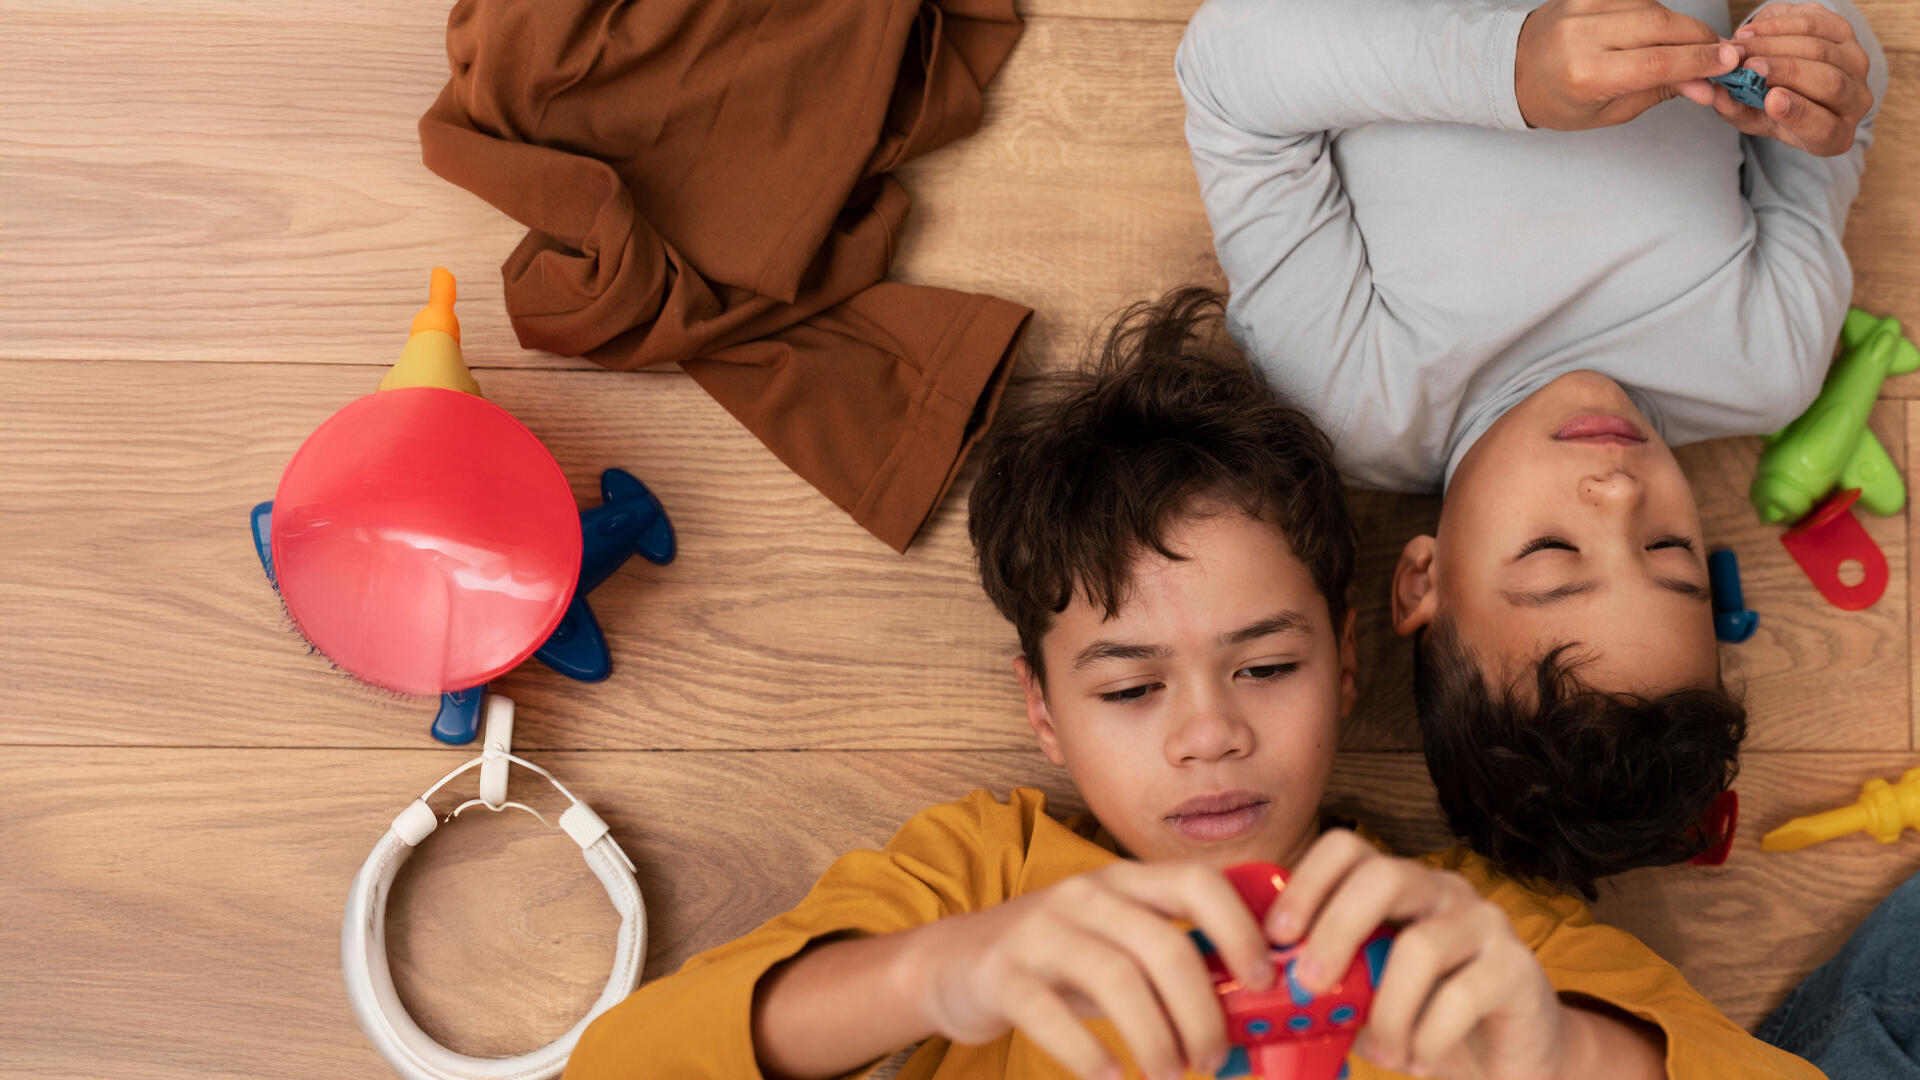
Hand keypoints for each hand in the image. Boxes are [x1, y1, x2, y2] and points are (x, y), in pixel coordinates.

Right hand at [909, 861, 1273, 1079]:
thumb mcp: (1113, 942)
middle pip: (1163, 944)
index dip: (1241, 929)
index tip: (1262, 983)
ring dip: (1155, 1038)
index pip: (1198, 882)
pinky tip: (1112, 1077)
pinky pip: (1052, 1013)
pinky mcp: (1002, 974)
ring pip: (1116, 978)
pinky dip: (1090, 1053)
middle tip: (1213, 1057)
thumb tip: (1250, 1004)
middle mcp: (1084, 895)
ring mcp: (1039, 931)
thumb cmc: (1055, 959)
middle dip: (1201, 1010)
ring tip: (1169, 1074)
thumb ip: (1171, 957)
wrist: (953, 963)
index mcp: (1123, 881)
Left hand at [1264, 831, 1581, 1079]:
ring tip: (1380, 1053)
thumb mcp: (1370, 993)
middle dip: (1335, 931)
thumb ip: (1333, 978)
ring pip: (1421, 946)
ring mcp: (1486, 924)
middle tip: (1310, 986)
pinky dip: (1427, 1037)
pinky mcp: (1519, 968)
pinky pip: (1462, 996)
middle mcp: (1443, 891)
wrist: (1509, 1059)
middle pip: (1383, 876)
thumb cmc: (1425, 1019)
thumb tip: (1273, 985)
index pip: (1346, 848)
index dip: (1306, 884)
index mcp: (1399, 887)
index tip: (1277, 937)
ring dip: (1387, 1011)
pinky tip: (1418, 1061)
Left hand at [1515, 0, 1741, 129]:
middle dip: (1698, 39)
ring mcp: (1581, 6)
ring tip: (1684, 46)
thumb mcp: (1607, 111)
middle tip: (1719, 54)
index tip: (1728, 62)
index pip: (1657, 62)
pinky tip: (1657, 29)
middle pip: (1661, 26)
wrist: (1513, 70)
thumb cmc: (1558, 98)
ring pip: (1653, 6)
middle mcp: (1581, 35)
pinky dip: (1653, 10)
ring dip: (1676, 25)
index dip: (1699, 60)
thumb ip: (1658, 91)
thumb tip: (1706, 84)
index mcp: (1585, 74)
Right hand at [1676, 3, 1872, 155]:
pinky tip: (1750, 32)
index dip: (1799, 113)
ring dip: (1774, 43)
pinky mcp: (1845, 32)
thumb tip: (1719, 94)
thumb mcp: (1754, 121)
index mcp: (1835, 134)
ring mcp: (1855, 62)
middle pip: (1827, 80)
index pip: (1824, 127)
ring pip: (1819, 47)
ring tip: (1739, 46)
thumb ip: (1738, 112)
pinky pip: (1816, 22)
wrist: (1792, 82)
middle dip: (1783, 69)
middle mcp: (1856, 98)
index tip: (1771, 99)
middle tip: (1745, 65)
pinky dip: (1779, 25)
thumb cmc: (1775, 110)